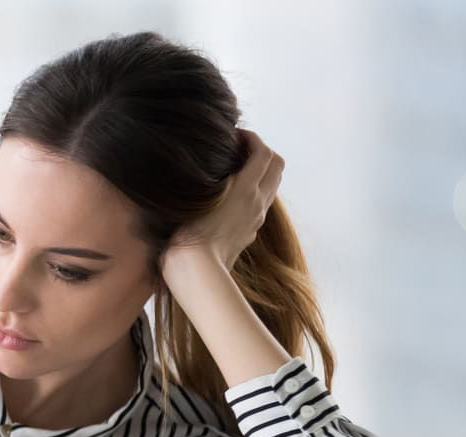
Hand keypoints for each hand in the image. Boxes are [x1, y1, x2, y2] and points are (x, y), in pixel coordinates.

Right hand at [161, 128, 284, 276]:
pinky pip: (258, 204)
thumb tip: (211, 161)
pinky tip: (228, 196)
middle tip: (238, 149)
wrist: (196, 273)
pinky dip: (251, 191)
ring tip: (233, 170)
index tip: (234, 135)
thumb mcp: (196, 196)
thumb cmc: (189, 234)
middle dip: (262, 151)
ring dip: (258, 172)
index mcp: (246, 189)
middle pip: (277, 166)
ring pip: (270, 186)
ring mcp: (255, 219)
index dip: (252, 138)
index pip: (263, 152)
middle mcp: (257, 202)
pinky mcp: (248, 233)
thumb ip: (210, 174)